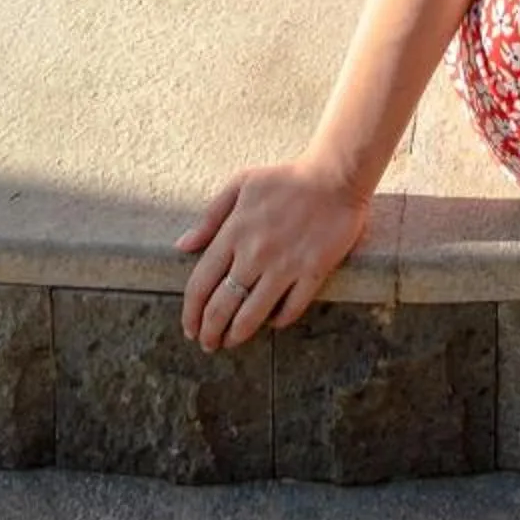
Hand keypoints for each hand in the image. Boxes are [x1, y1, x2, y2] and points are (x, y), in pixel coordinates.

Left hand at [175, 160, 370, 349]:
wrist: (336, 175)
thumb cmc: (286, 179)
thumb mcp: (241, 184)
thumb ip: (210, 217)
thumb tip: (182, 246)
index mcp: (234, 232)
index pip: (200, 285)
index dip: (190, 314)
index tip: (190, 329)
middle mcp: (256, 253)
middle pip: (222, 308)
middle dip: (210, 333)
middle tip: (208, 344)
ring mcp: (285, 265)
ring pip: (252, 316)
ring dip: (236, 336)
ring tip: (231, 342)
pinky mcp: (313, 272)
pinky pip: (290, 310)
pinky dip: (277, 322)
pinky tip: (270, 322)